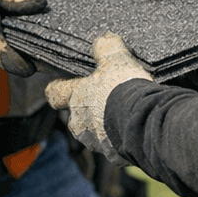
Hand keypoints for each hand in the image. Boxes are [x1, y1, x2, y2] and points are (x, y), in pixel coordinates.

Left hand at [44, 33, 152, 163]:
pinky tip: (134, 129)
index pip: (54, 93)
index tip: (63, 85)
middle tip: (105, 101)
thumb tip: (103, 41)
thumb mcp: (115, 59)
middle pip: (74, 117)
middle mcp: (79, 123)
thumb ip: (106, 48)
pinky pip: (113, 147)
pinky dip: (121, 140)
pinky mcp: (112, 155)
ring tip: (123, 116)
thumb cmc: (124, 89)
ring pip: (93, 134)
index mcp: (75, 98)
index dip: (58, 88)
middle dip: (87, 111)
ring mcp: (95, 141)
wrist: (143, 121)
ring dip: (104, 127)